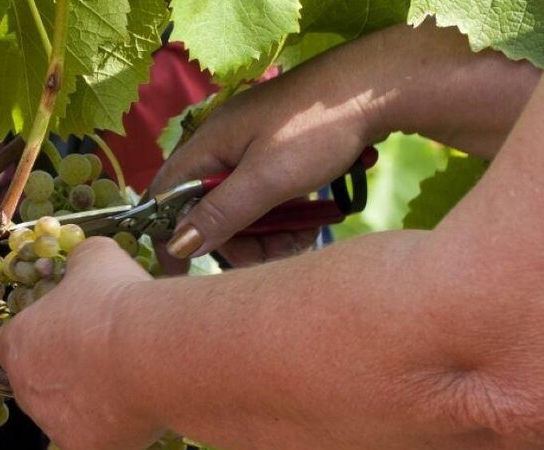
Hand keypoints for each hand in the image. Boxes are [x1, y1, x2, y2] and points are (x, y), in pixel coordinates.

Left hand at [0, 237, 163, 449]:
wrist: (153, 352)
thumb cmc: (116, 302)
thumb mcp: (96, 259)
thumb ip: (80, 262)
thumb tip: (83, 260)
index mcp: (16, 344)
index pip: (12, 342)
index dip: (40, 334)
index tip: (69, 329)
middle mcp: (26, 391)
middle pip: (40, 383)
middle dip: (67, 371)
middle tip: (105, 354)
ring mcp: (55, 428)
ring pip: (69, 417)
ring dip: (91, 402)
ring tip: (130, 377)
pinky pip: (100, 443)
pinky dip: (117, 431)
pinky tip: (141, 406)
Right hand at [150, 48, 381, 261]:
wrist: (377, 86)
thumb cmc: (317, 127)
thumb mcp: (267, 179)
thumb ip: (220, 214)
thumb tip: (176, 245)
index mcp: (208, 145)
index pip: (167, 196)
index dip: (171, 234)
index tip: (184, 269)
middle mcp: (223, 146)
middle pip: (209, 208)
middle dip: (239, 239)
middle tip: (275, 253)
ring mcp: (253, 149)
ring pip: (244, 207)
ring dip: (270, 231)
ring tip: (306, 238)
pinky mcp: (280, 153)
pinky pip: (269, 195)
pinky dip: (286, 214)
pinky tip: (313, 222)